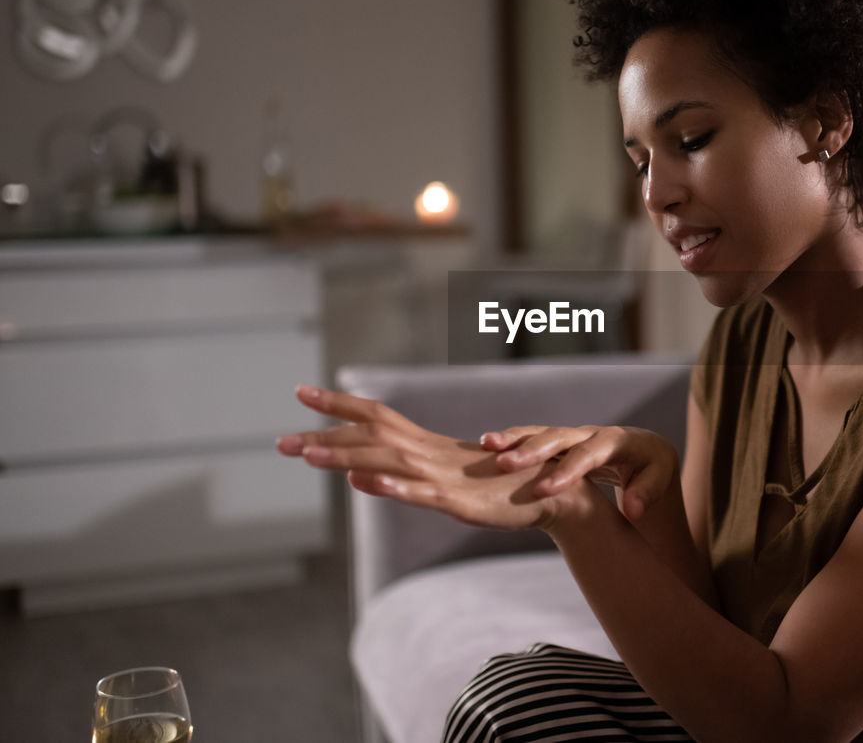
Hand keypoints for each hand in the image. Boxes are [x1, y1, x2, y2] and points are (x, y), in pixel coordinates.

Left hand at [276, 385, 593, 530]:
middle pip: (370, 435)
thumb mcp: (438, 483)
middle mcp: (428, 453)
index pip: (373, 416)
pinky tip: (366, 483)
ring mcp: (443, 476)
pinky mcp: (459, 502)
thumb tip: (354, 476)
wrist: (549, 492)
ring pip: (388, 461)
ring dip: (347, 456)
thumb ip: (396, 478)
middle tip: (281, 442)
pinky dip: (394, 486)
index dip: (337, 404)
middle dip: (324, 435)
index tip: (299, 393)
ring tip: (309, 455)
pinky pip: (423, 493)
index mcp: (423, 445)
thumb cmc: (495, 487)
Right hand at [480, 425, 677, 521]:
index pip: (590, 454)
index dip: (568, 470)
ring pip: (540, 433)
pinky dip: (511, 441)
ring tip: (486, 446)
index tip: (545, 489)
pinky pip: (532, 438)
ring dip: (514, 438)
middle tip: (504, 464)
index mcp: (617, 442)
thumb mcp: (659, 478)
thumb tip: (634, 509)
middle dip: (532, 450)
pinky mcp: (559, 444)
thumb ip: (648, 492)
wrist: (645, 453)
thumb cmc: (652, 471)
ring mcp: (572, 437)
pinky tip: (485, 449)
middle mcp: (590, 434)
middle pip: (559, 437)